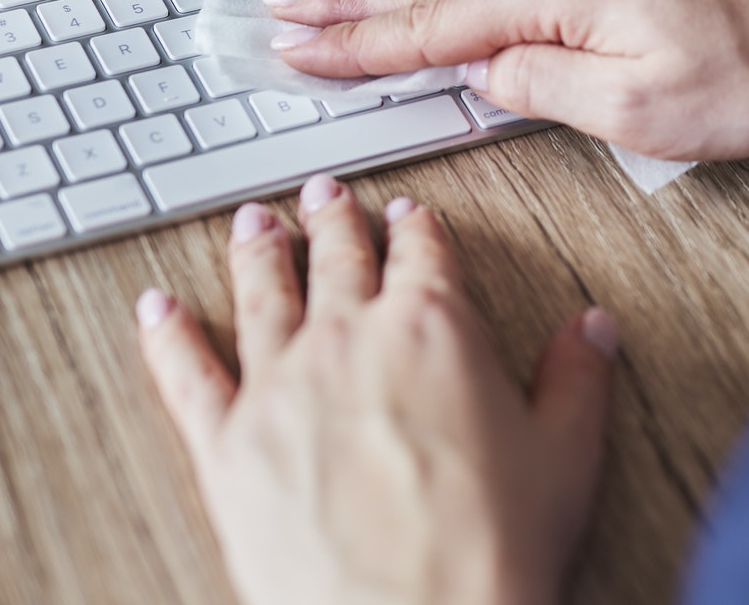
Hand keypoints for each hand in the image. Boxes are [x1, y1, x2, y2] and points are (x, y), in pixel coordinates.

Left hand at [137, 175, 618, 604]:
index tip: (410, 214)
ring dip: (257, 252)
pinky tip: (156, 309)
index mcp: (434, 330)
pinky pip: (187, 373)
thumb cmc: (490, 554)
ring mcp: (281, 388)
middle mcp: (350, 341)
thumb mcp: (566, 456)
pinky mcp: (228, 446)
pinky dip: (167, 336)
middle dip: (333, 221)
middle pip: (339, 259)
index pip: (424, 255)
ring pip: (262, 295)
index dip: (418, 228)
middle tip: (324, 194)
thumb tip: (592, 329)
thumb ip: (576, 380)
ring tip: (253, 224)